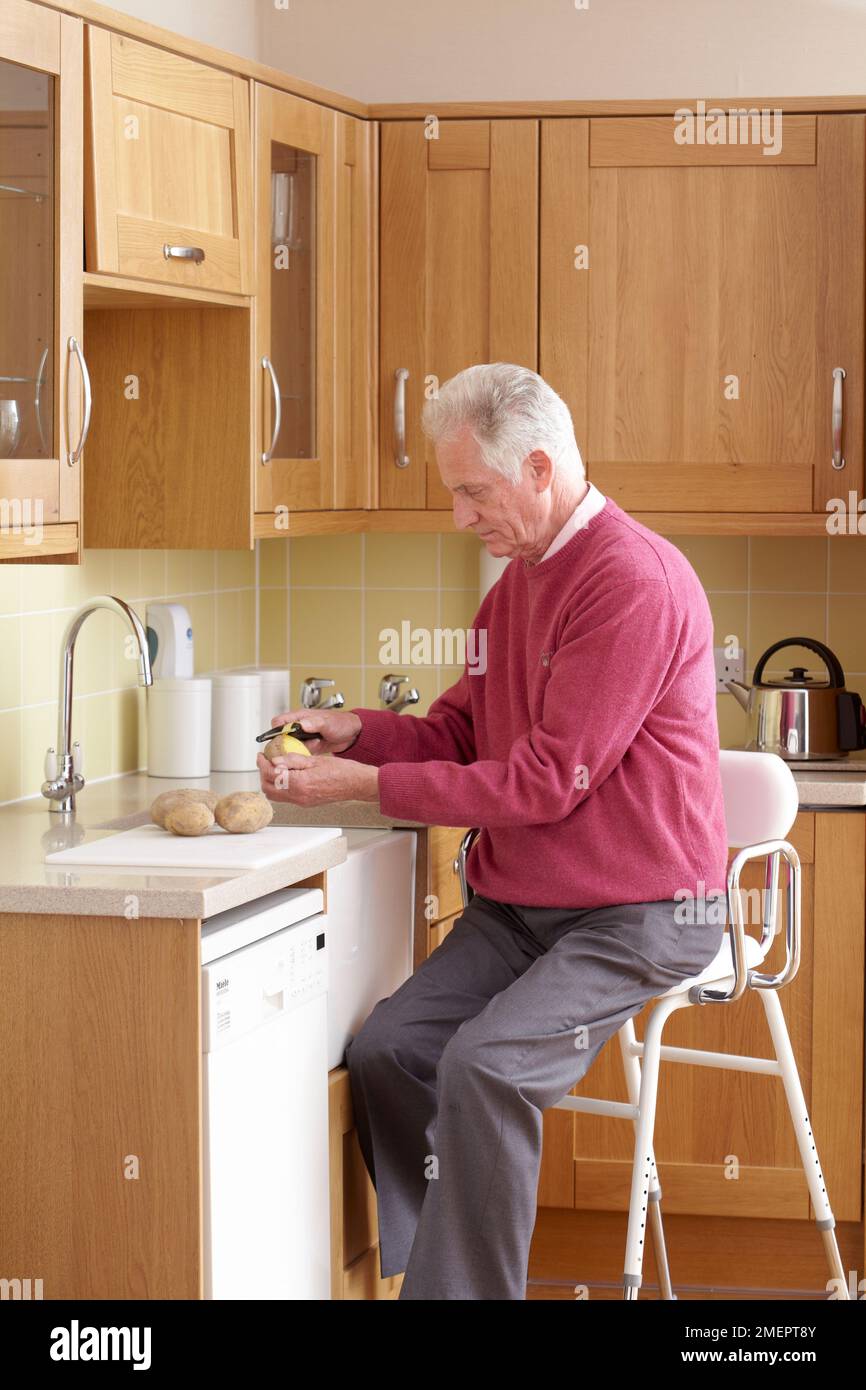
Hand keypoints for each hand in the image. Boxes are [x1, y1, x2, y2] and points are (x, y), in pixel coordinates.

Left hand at [257, 751, 378, 805]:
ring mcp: (302, 802)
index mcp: (299, 783)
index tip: (261, 755)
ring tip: (274, 767)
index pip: (271, 774)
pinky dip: (280, 786)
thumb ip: (292, 760)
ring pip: (275, 795)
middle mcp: (298, 796)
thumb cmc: (341, 771)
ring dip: (270, 781)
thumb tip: (275, 760)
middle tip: (265, 761)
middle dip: (263, 773)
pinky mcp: (306, 803)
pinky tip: (286, 775)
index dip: (262, 763)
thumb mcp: (314, 759)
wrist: (356, 784)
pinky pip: (285, 797)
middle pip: (268, 788)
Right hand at [267, 708, 361, 755]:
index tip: (280, 739)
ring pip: (290, 746)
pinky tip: (314, 752)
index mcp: (300, 717)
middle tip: (296, 748)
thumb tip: (301, 724)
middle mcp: (299, 727)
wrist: (352, 734)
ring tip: (313, 746)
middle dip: (286, 745)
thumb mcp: (327, 722)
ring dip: (297, 750)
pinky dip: (303, 755)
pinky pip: (299, 753)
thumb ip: (314, 723)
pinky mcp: (309, 747)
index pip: (278, 722)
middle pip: (281, 737)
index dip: (275, 731)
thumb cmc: (341, 723)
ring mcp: (303, 738)